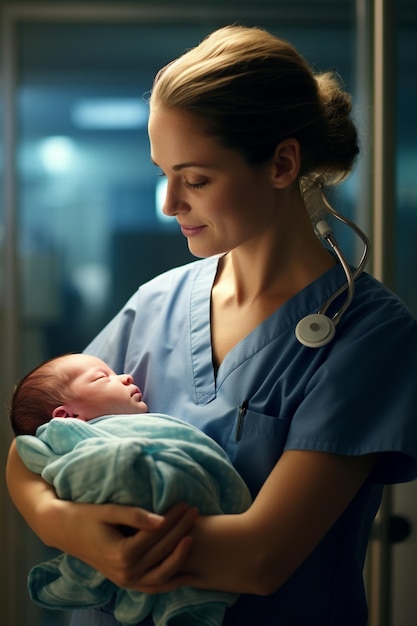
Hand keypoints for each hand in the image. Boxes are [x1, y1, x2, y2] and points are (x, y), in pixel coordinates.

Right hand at [50, 500, 197, 588]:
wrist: (63, 530)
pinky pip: (153, 586)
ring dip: (181, 556)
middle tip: (194, 511)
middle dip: (181, 530)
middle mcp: (125, 572)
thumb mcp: (109, 511)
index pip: (157, 535)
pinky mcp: (126, 581)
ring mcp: (125, 581)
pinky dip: (172, 582)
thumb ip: (135, 515)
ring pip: (162, 574)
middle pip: (162, 551)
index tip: (186, 503)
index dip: (174, 518)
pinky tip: (189, 576)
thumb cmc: (85, 515)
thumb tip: (161, 520)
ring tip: (195, 535)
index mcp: (121, 554)